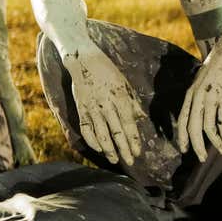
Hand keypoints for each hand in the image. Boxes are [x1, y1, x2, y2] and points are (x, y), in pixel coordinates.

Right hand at [60, 44, 145, 165]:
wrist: (83, 58)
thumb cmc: (107, 71)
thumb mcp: (124, 84)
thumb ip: (132, 103)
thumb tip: (140, 119)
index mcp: (121, 99)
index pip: (129, 125)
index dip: (134, 141)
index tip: (138, 153)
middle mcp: (107, 105)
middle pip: (117, 133)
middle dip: (124, 149)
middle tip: (130, 162)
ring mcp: (93, 108)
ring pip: (102, 134)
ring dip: (109, 149)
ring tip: (115, 159)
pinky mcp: (81, 108)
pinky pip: (86, 129)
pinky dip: (93, 140)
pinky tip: (99, 148)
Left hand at [176, 39, 221, 162]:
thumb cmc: (219, 64)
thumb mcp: (203, 80)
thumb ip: (200, 95)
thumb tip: (202, 111)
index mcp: (191, 93)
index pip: (182, 119)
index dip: (182, 136)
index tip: (184, 149)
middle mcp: (197, 97)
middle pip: (192, 128)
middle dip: (196, 146)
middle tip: (200, 158)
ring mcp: (211, 98)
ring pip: (207, 127)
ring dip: (213, 143)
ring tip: (220, 151)